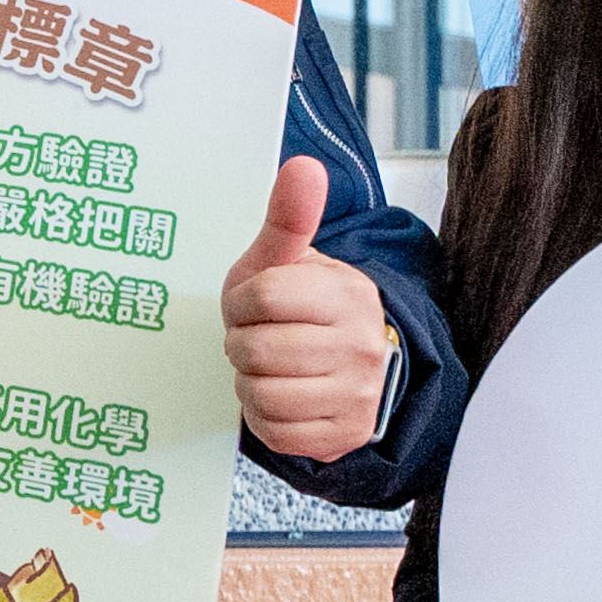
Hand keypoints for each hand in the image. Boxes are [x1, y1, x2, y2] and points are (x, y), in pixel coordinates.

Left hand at [222, 155, 394, 461]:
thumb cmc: (303, 308)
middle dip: (241, 344)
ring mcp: (357, 395)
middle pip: (255, 350)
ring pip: (261, 395)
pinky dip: (264, 417)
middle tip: (257, 338)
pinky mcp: (345, 435)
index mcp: (347, 294)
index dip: (241, 302)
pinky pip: (275, 433)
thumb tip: (303, 167)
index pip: (262, 296)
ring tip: (268, 368)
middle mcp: (361, 346)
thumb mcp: (290, 262)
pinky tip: (280, 396)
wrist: (349, 364)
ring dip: (249, 383)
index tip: (251, 304)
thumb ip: (289, 218)